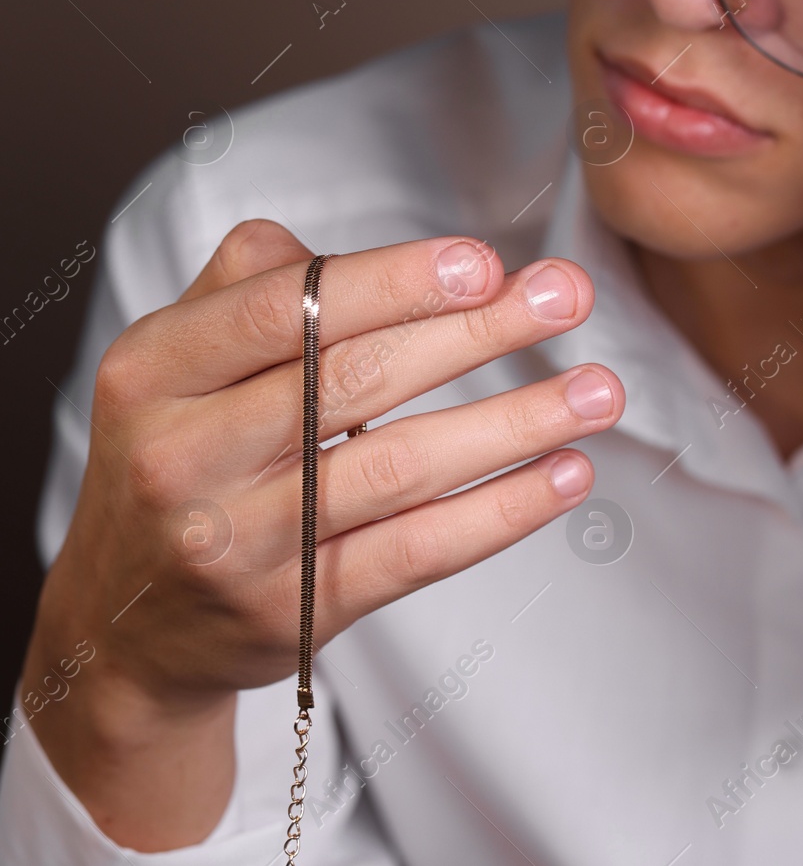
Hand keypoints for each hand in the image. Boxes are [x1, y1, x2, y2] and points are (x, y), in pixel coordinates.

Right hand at [20, 219, 621, 848]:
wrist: (125, 629)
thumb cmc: (178, 462)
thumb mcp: (173, 366)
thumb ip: (248, 288)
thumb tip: (356, 252)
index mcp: (153, 371)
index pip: (283, 310)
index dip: (391, 282)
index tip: (483, 262)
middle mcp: (184, 456)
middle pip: (354, 380)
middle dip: (475, 332)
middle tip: (568, 297)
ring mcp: (238, 543)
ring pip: (400, 467)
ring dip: (515, 422)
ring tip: (598, 390)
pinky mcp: (295, 612)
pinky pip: (417, 552)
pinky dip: (501, 511)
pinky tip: (566, 474)